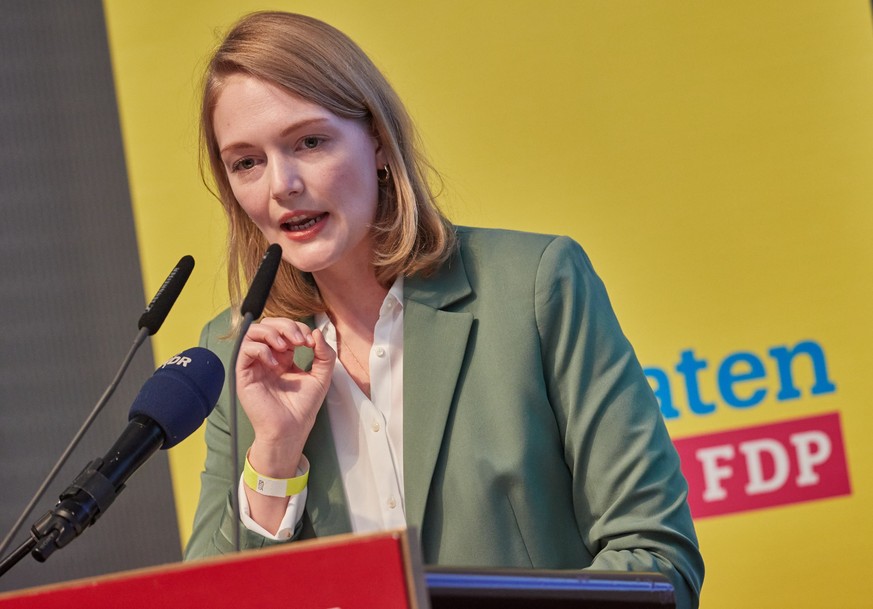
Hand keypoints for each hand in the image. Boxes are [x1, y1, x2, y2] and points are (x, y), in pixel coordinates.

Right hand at [236, 318, 335, 475]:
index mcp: (284, 357)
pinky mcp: (244, 374)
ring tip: (286, 347)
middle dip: (286, 325)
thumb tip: (317, 332)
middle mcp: (268, 358)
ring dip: (271, 333)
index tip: (311, 342)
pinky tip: (274, 362)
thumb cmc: (303, 407)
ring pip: (253, 332)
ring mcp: (255, 365)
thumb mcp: (321, 376)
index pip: (285, 329)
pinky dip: (260, 349)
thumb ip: (324, 354)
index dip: (298, 328)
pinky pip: (245, 350)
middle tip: (299, 340)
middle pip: (268, 325)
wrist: (291, 428)